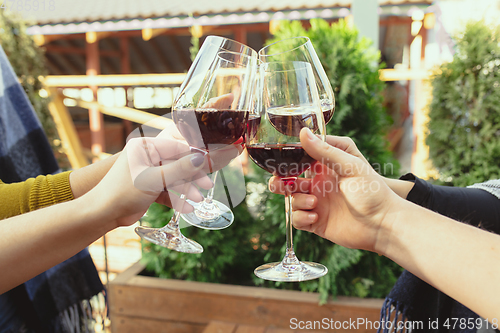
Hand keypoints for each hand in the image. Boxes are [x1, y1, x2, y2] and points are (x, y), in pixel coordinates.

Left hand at [86, 136, 212, 227]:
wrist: (103, 213)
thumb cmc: (123, 191)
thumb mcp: (155, 179)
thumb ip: (180, 169)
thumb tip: (202, 159)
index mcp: (145, 146)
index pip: (176, 147)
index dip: (194, 157)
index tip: (209, 165)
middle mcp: (147, 156)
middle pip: (177, 163)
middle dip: (192, 177)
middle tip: (206, 185)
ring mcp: (147, 172)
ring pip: (174, 178)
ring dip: (186, 190)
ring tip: (198, 201)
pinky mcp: (148, 187)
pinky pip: (167, 190)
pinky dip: (177, 199)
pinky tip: (187, 209)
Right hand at [269, 129, 400, 252]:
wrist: (383, 225)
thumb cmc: (373, 191)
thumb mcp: (350, 166)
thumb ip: (325, 151)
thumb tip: (303, 133)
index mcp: (327, 166)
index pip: (302, 157)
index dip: (290, 158)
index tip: (284, 159)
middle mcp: (320, 183)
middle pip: (289, 179)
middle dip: (280, 181)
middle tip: (279, 183)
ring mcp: (317, 203)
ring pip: (291, 199)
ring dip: (297, 200)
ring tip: (314, 203)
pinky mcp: (317, 222)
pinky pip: (297, 219)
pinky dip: (301, 218)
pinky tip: (315, 217)